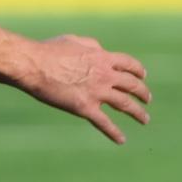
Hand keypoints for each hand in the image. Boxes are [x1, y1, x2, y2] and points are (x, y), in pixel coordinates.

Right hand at [23, 35, 150, 144]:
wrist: (34, 65)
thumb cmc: (49, 51)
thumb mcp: (75, 41)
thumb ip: (90, 45)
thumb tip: (99, 50)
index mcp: (103, 57)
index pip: (129, 64)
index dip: (138, 71)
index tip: (143, 77)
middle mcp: (105, 75)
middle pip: (131, 85)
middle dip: (142, 93)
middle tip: (147, 100)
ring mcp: (97, 92)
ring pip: (125, 104)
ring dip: (137, 113)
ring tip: (144, 119)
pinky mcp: (85, 108)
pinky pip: (104, 123)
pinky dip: (114, 132)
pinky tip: (122, 140)